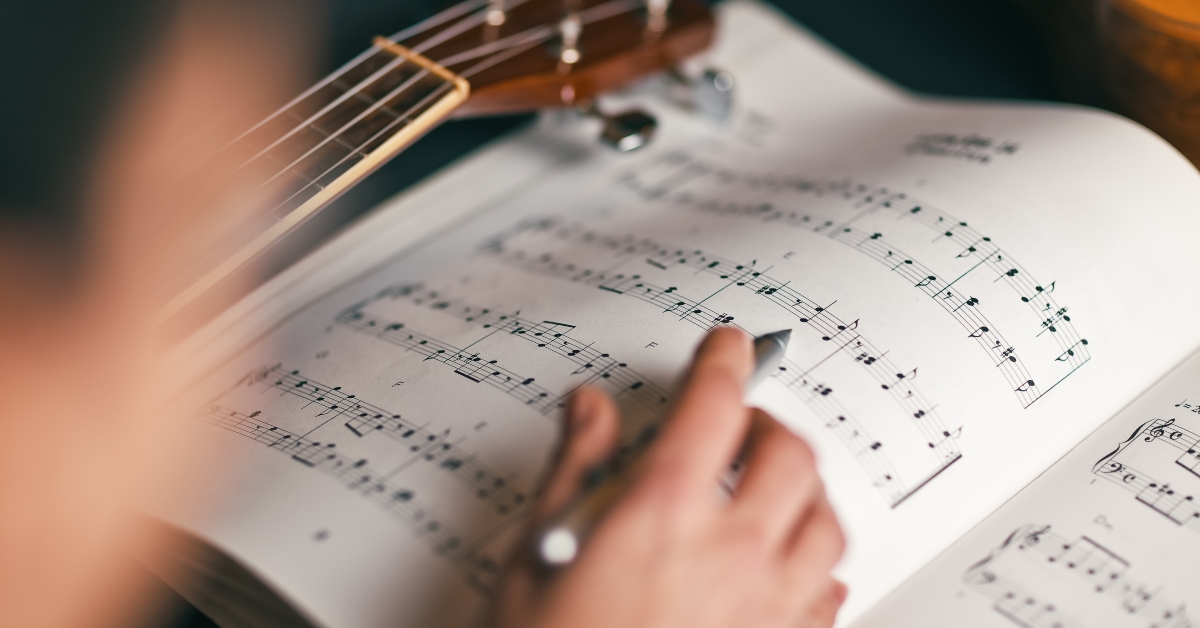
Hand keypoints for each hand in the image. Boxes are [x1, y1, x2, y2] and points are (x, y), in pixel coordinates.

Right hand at [485, 328, 845, 627]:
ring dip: (803, 492)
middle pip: (789, 456)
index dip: (724, 362)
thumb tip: (590, 411)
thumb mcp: (540, 555)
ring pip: (825, 523)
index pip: (712, 406)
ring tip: (771, 490)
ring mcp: (765, 610)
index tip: (729, 347)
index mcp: (661, 517)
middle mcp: (728, 556)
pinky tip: (787, 566)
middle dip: (768, 426)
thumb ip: (575, 469)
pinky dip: (814, 563)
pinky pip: (827, 594)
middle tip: (741, 425)